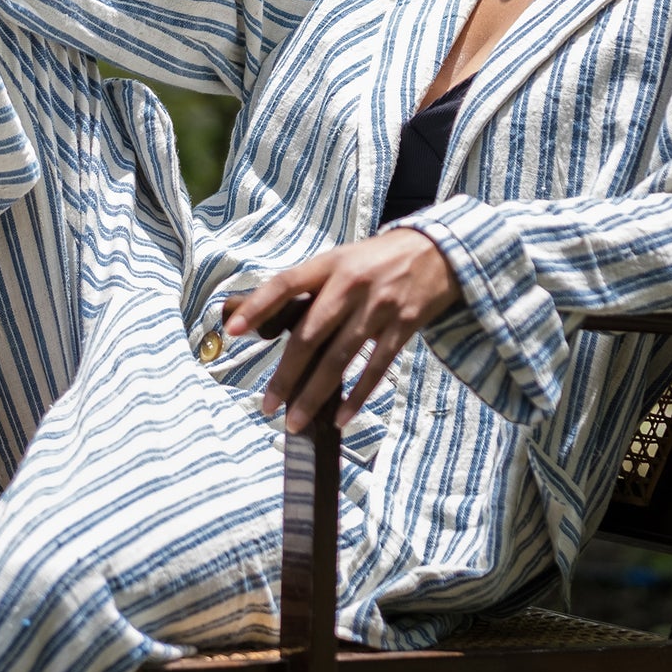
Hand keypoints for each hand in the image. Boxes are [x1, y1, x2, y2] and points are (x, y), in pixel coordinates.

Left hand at [225, 230, 461, 431]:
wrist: (438, 250)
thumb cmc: (378, 260)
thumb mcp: (343, 260)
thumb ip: (314, 287)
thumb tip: (274, 325)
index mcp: (331, 263)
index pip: (287, 283)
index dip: (259, 306)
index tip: (232, 330)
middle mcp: (352, 284)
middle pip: (310, 335)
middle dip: (286, 375)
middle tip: (267, 405)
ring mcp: (379, 307)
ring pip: (339, 358)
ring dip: (314, 395)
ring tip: (295, 422)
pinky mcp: (403, 326)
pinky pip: (376, 368)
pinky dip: (357, 396)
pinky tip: (340, 417)